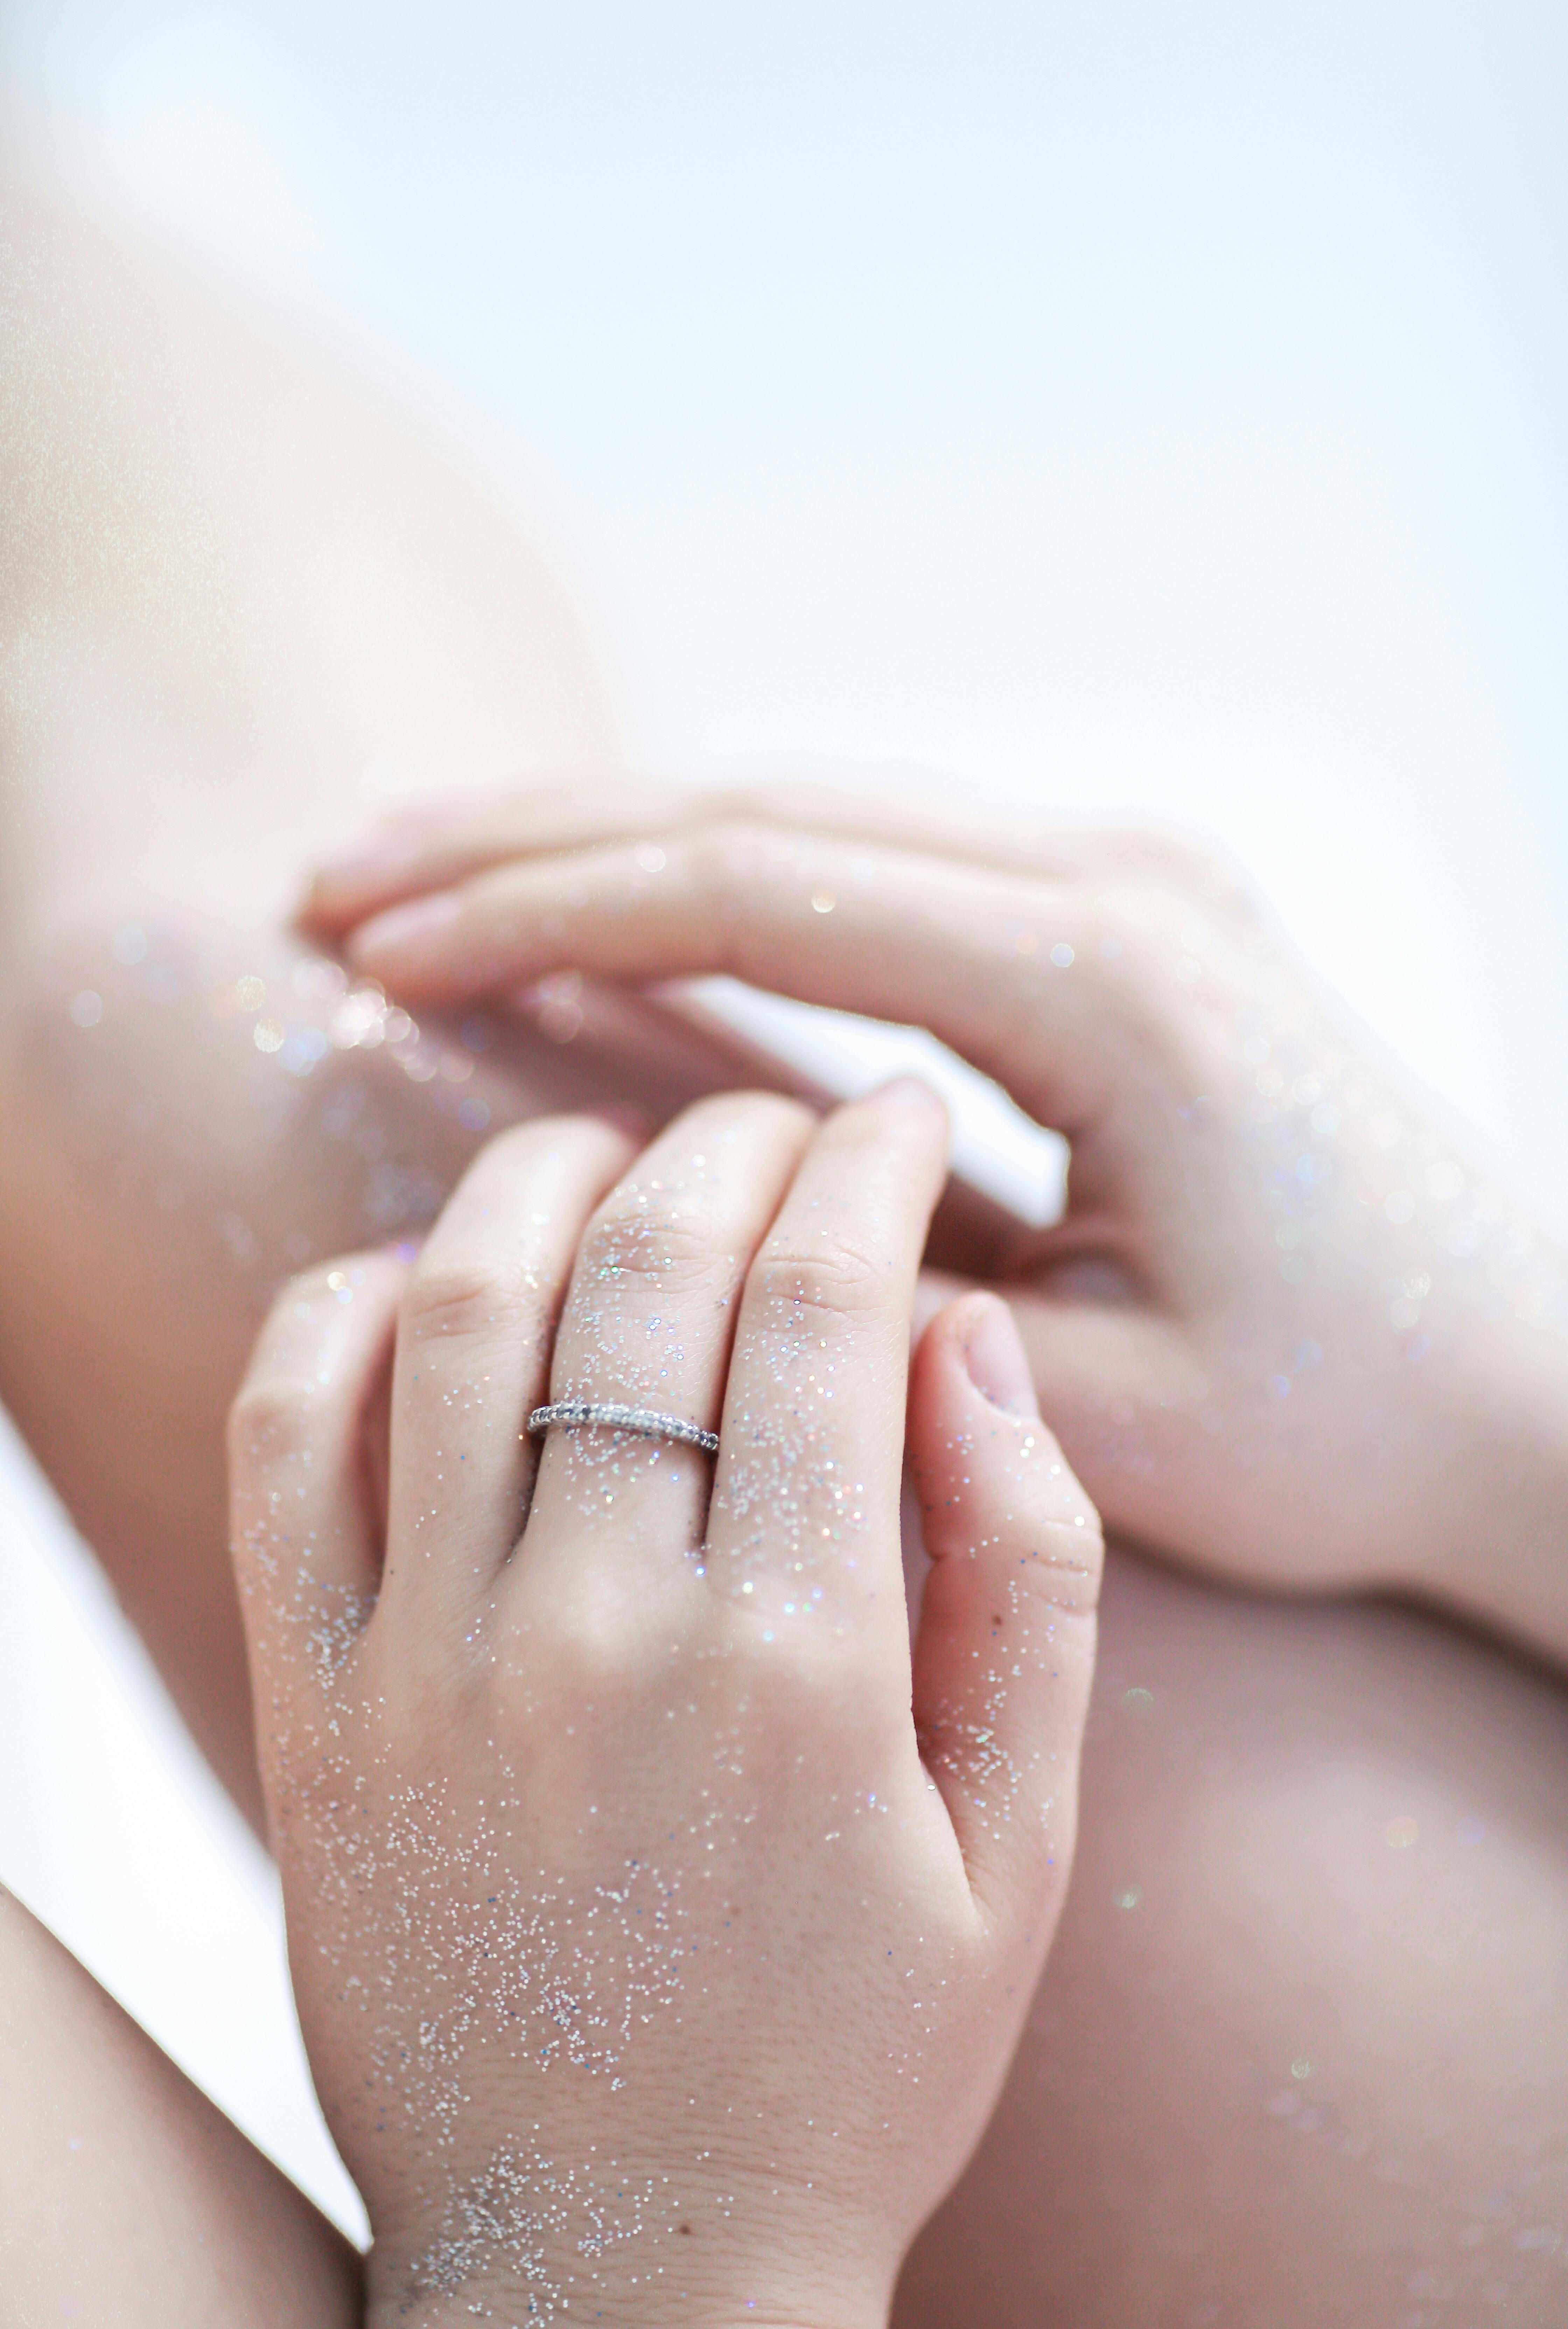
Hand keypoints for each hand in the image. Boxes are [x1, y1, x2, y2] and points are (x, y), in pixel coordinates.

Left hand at [229, 1086, 1101, 2327]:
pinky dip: (344, 1310)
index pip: (829, 1308)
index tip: (896, 1115)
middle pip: (652, 1271)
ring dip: (547, 1176)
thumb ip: (1026, 1572)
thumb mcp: (1017, 1846)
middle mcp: (603, 1634)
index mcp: (804, 1663)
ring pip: (468, 1308)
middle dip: (732, 1142)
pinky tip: (428, 1271)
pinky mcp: (313, 1709)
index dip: (871, 1170)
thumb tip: (970, 1336)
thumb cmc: (851, 2056)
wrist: (618, 2267)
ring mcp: (431, 1664)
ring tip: (617, 1147)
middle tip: (779, 1119)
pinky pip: (283, 1438)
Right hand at [301, 780, 1567, 1662]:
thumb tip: (675, 1240)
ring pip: (806, 814)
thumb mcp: (1103, 1417)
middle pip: (764, 813)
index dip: (549, 914)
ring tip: (413, 882)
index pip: (765, 896)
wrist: (1522, 1385)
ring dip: (603, 845)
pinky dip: (709, 880)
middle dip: (531, 842)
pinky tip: (586, 910)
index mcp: (1115, 982)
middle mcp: (1117, 882)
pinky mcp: (1104, 917)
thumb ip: (885, 1324)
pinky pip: (869, 862)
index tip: (380, 951)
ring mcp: (1117, 879)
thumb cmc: (1343, 1423)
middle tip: (333, 880)